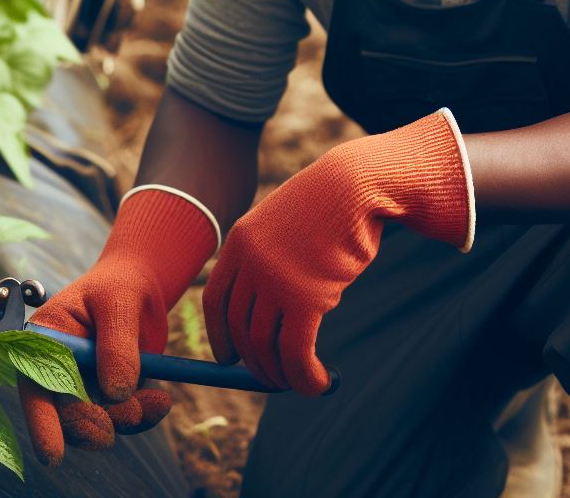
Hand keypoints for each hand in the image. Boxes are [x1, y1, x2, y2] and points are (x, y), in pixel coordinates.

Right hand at [19, 188, 217, 465]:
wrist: (142, 283)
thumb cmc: (120, 284)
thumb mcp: (119, 303)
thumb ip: (116, 345)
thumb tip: (117, 394)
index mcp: (45, 342)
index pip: (36, 386)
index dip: (41, 424)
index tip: (53, 456)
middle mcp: (58, 370)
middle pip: (67, 413)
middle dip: (98, 421)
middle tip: (133, 413)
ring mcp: (84, 385)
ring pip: (98, 421)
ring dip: (127, 419)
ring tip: (158, 401)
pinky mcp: (111, 393)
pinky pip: (123, 416)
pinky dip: (144, 415)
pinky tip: (162, 401)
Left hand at [203, 109, 472, 395]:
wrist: (355, 186)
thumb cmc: (328, 206)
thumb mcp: (287, 225)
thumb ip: (271, 261)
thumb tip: (268, 315)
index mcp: (239, 242)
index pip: (215, 300)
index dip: (220, 336)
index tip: (228, 360)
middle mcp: (250, 263)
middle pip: (240, 329)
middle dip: (255, 363)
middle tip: (272, 380)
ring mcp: (275, 280)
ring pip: (266, 347)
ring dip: (280, 376)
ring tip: (298, 384)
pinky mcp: (306, 297)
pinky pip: (297, 353)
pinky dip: (305, 378)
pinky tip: (319, 384)